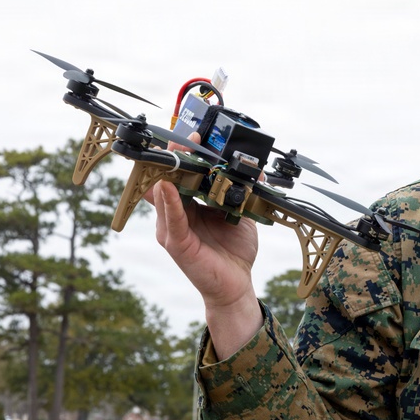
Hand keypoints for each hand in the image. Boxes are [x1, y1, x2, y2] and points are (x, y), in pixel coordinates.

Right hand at [150, 135, 263, 357]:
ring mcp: (172, 229)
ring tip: (178, 152)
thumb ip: (243, 192)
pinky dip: (169, 202)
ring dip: (171, 171)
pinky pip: (172, 219)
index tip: (192, 134)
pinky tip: (169, 187)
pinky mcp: (177, 244)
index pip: (180, 174)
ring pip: (163, 195)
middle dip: (174, 156)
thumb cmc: (234, 250)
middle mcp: (176, 214)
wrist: (236, 285)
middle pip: (166, 179)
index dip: (184, 154)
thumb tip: (255, 168)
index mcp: (189, 205)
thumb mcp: (240, 214)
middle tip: (184, 137)